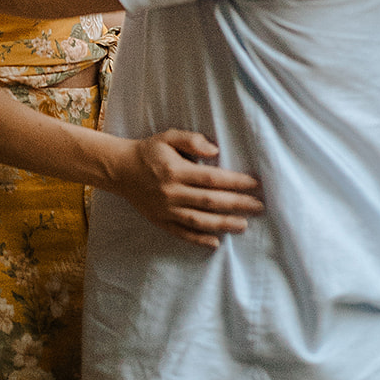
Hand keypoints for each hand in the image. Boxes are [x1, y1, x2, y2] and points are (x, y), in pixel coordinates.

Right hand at [110, 130, 263, 247]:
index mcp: (176, 171)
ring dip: (224, 223)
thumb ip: (191, 140)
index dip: (235, 182)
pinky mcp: (160, 222)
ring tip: (244, 224)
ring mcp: (166, 210)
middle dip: (237, 204)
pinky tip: (215, 242)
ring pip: (200, 220)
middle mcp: (172, 193)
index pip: (212, 179)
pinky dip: (199, 239)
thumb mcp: (168, 137)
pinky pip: (182, 233)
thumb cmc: (149, 151)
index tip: (255, 184)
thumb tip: (215, 151)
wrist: (120, 170)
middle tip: (259, 206)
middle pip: (211, 201)